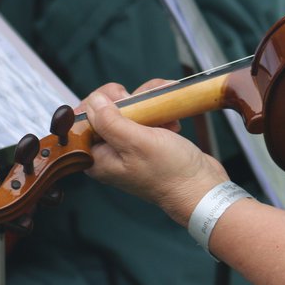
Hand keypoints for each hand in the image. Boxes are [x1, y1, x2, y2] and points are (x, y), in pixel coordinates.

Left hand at [83, 86, 227, 225]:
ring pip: (131, 109)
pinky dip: (160, 112)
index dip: (99, 102)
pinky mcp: (148, 142)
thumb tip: (94, 101)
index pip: (83, 119)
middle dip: (131, 99)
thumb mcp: (137, 142)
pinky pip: (148, 117)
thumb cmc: (171, 172)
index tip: (121, 97)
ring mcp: (130, 146)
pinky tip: (171, 120)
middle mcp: (110, 152)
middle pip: (108, 110)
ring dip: (150, 102)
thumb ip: (110, 121)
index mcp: (98, 157)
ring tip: (166, 108)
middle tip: (146, 103)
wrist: (201, 186)